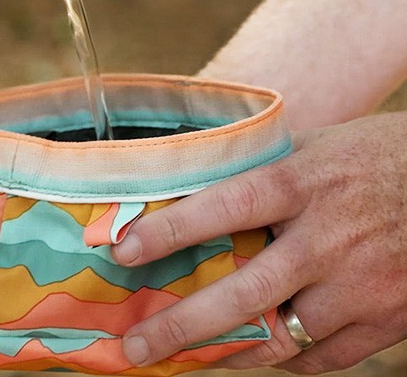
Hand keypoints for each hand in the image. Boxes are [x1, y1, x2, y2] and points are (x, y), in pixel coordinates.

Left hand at [111, 112, 406, 373]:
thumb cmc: (374, 155)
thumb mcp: (313, 148)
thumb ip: (261, 173)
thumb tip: (196, 187)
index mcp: (302, 183)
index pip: (225, 208)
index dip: (170, 230)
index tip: (123, 250)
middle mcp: (327, 238)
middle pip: (245, 292)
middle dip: (182, 325)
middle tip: (135, 346)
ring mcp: (360, 286)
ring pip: (280, 337)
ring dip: (224, 351)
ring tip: (181, 357)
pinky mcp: (387, 320)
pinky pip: (320, 356)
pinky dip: (280, 358)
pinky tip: (249, 353)